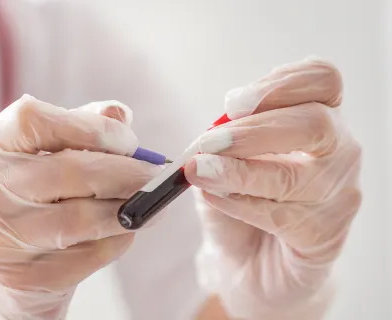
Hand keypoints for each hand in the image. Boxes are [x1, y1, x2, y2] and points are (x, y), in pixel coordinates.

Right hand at [0, 95, 159, 318]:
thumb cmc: (27, 205)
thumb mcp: (39, 160)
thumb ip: (78, 128)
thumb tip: (118, 114)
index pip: (32, 120)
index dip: (89, 126)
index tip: (128, 141)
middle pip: (67, 170)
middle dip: (124, 172)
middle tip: (154, 177)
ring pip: (81, 218)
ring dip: (127, 210)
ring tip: (148, 207)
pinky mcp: (22, 279)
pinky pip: (87, 255)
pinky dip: (115, 242)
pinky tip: (121, 234)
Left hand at [184, 58, 361, 318]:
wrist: (246, 260)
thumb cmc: (238, 196)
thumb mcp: (222, 156)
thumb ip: (221, 138)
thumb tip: (211, 135)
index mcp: (316, 114)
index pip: (321, 80)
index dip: (280, 84)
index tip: (233, 103)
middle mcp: (338, 149)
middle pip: (316, 124)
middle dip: (254, 132)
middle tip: (208, 143)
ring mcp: (338, 193)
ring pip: (297, 176)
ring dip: (240, 172)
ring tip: (201, 171)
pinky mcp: (325, 235)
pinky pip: (284, 216)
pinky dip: (242, 204)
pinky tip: (216, 198)